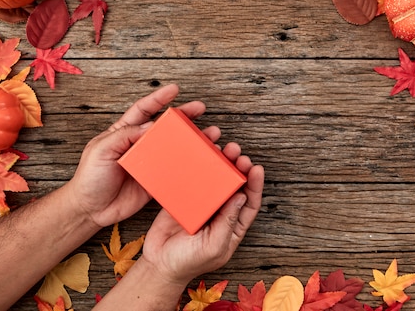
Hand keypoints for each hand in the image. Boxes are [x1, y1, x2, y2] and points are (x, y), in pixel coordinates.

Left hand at [65, 84, 222, 227]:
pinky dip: (189, 164)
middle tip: (200, 109)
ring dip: (192, 140)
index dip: (158, 99)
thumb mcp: (100, 151)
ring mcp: (149, 163)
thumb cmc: (90, 178)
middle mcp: (139, 145)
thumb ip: (124, 136)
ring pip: (174, 147)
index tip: (174, 89)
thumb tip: (151, 125)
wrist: (90, 210)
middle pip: (166, 126)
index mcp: (124, 132)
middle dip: (184, 115)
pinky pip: (175, 169)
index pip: (143, 110)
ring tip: (210, 135)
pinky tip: (201, 160)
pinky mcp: (155, 181)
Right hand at [139, 143, 264, 286]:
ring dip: (221, 162)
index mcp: (233, 226)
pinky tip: (202, 154)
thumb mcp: (214, 246)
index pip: (249, 202)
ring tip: (224, 148)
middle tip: (238, 153)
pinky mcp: (184, 198)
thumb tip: (241, 197)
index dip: (255, 185)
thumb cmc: (189, 262)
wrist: (158, 264)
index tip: (256, 168)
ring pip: (216, 179)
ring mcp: (202, 204)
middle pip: (234, 186)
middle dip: (239, 167)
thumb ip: (228, 223)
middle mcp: (221, 213)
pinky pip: (194, 179)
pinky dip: (199, 166)